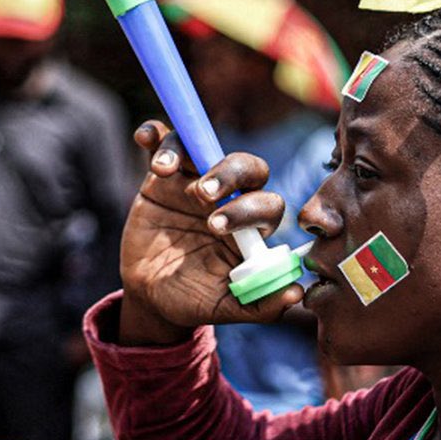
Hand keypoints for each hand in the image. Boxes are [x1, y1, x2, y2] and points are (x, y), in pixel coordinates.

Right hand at [117, 121, 300, 343]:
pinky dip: (155, 133)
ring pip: (200, 146)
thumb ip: (261, 304)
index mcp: (250, 226)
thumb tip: (296, 293)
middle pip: (244, 166)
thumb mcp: (226, 306)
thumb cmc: (195, 298)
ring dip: (185, 149)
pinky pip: (161, 143)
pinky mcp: (161, 176)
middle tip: (203, 194)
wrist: (150, 294)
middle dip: (228, 173)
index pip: (266, 203)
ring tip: (164, 170)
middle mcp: (228, 198)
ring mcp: (193, 182)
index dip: (248, 209)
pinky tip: (145, 138)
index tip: (216, 227)